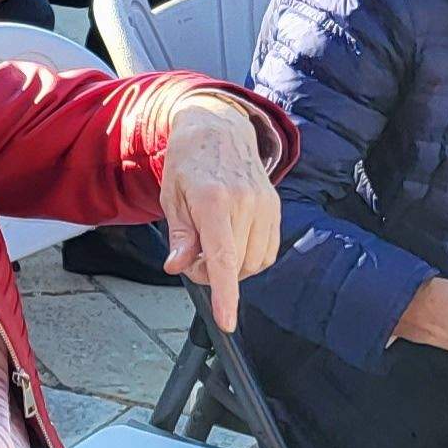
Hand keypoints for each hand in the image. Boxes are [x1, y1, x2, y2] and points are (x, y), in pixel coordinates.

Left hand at [156, 100, 282, 329]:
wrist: (218, 127)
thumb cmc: (189, 161)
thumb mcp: (172, 196)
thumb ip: (179, 235)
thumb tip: (179, 267)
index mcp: (214, 200)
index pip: (222, 257)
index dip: (225, 293)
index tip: (226, 320)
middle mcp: (245, 202)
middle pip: (236, 265)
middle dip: (212, 274)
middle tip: (192, 258)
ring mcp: (265, 205)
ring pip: (254, 262)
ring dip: (232, 267)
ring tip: (210, 246)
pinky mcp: (275, 207)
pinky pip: (267, 251)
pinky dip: (249, 258)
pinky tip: (231, 242)